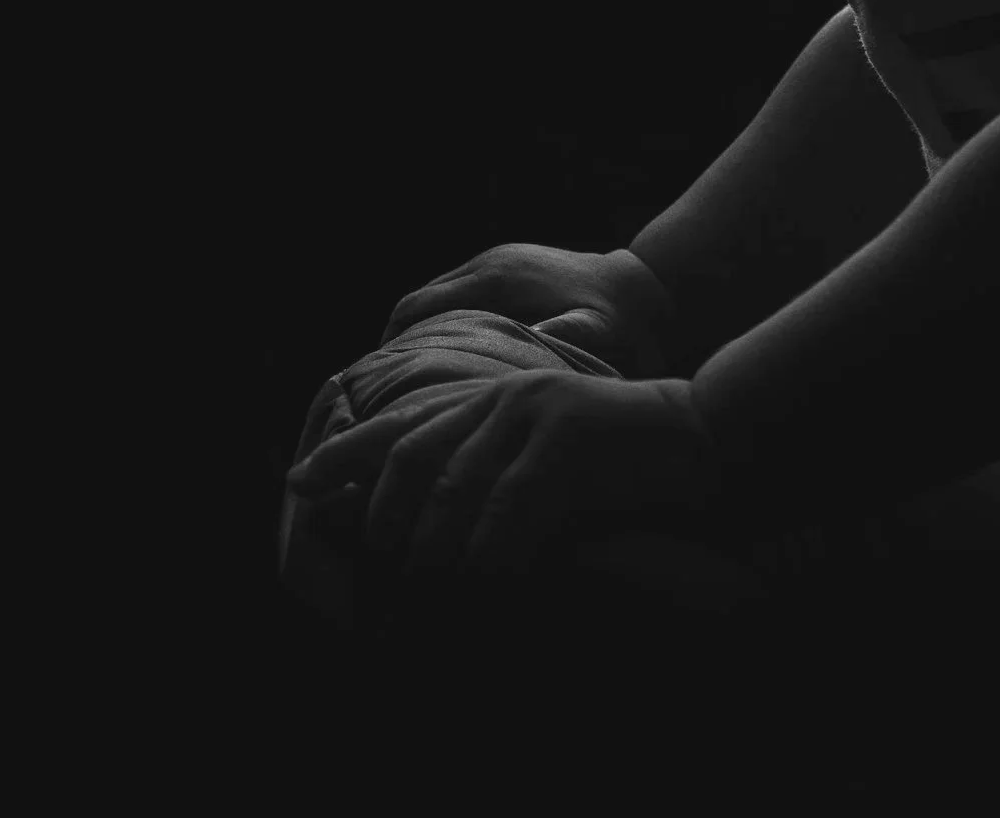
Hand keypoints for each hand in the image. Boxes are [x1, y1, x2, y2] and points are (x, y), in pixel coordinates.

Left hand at [285, 369, 724, 579]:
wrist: (703, 436)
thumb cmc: (622, 466)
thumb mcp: (545, 463)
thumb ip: (491, 479)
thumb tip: (428, 542)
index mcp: (493, 398)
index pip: (401, 421)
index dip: (345, 451)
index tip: (296, 481)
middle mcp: (503, 397)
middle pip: (413, 461)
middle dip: (388, 527)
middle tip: (387, 582)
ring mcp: (534, 413)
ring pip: (454, 492)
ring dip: (439, 556)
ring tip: (433, 601)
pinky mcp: (568, 437)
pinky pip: (508, 509)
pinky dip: (492, 555)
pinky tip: (491, 586)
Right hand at [378, 241, 681, 378]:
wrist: (649, 287)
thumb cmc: (622, 322)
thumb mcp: (596, 334)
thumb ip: (562, 339)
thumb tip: (526, 347)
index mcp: (497, 280)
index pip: (416, 310)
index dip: (387, 348)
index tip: (374, 389)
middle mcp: (489, 264)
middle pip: (415, 303)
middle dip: (393, 344)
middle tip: (383, 395)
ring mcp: (497, 261)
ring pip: (434, 298)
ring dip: (417, 335)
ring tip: (411, 387)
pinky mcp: (509, 266)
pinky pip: (458, 295)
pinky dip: (442, 324)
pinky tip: (451, 365)